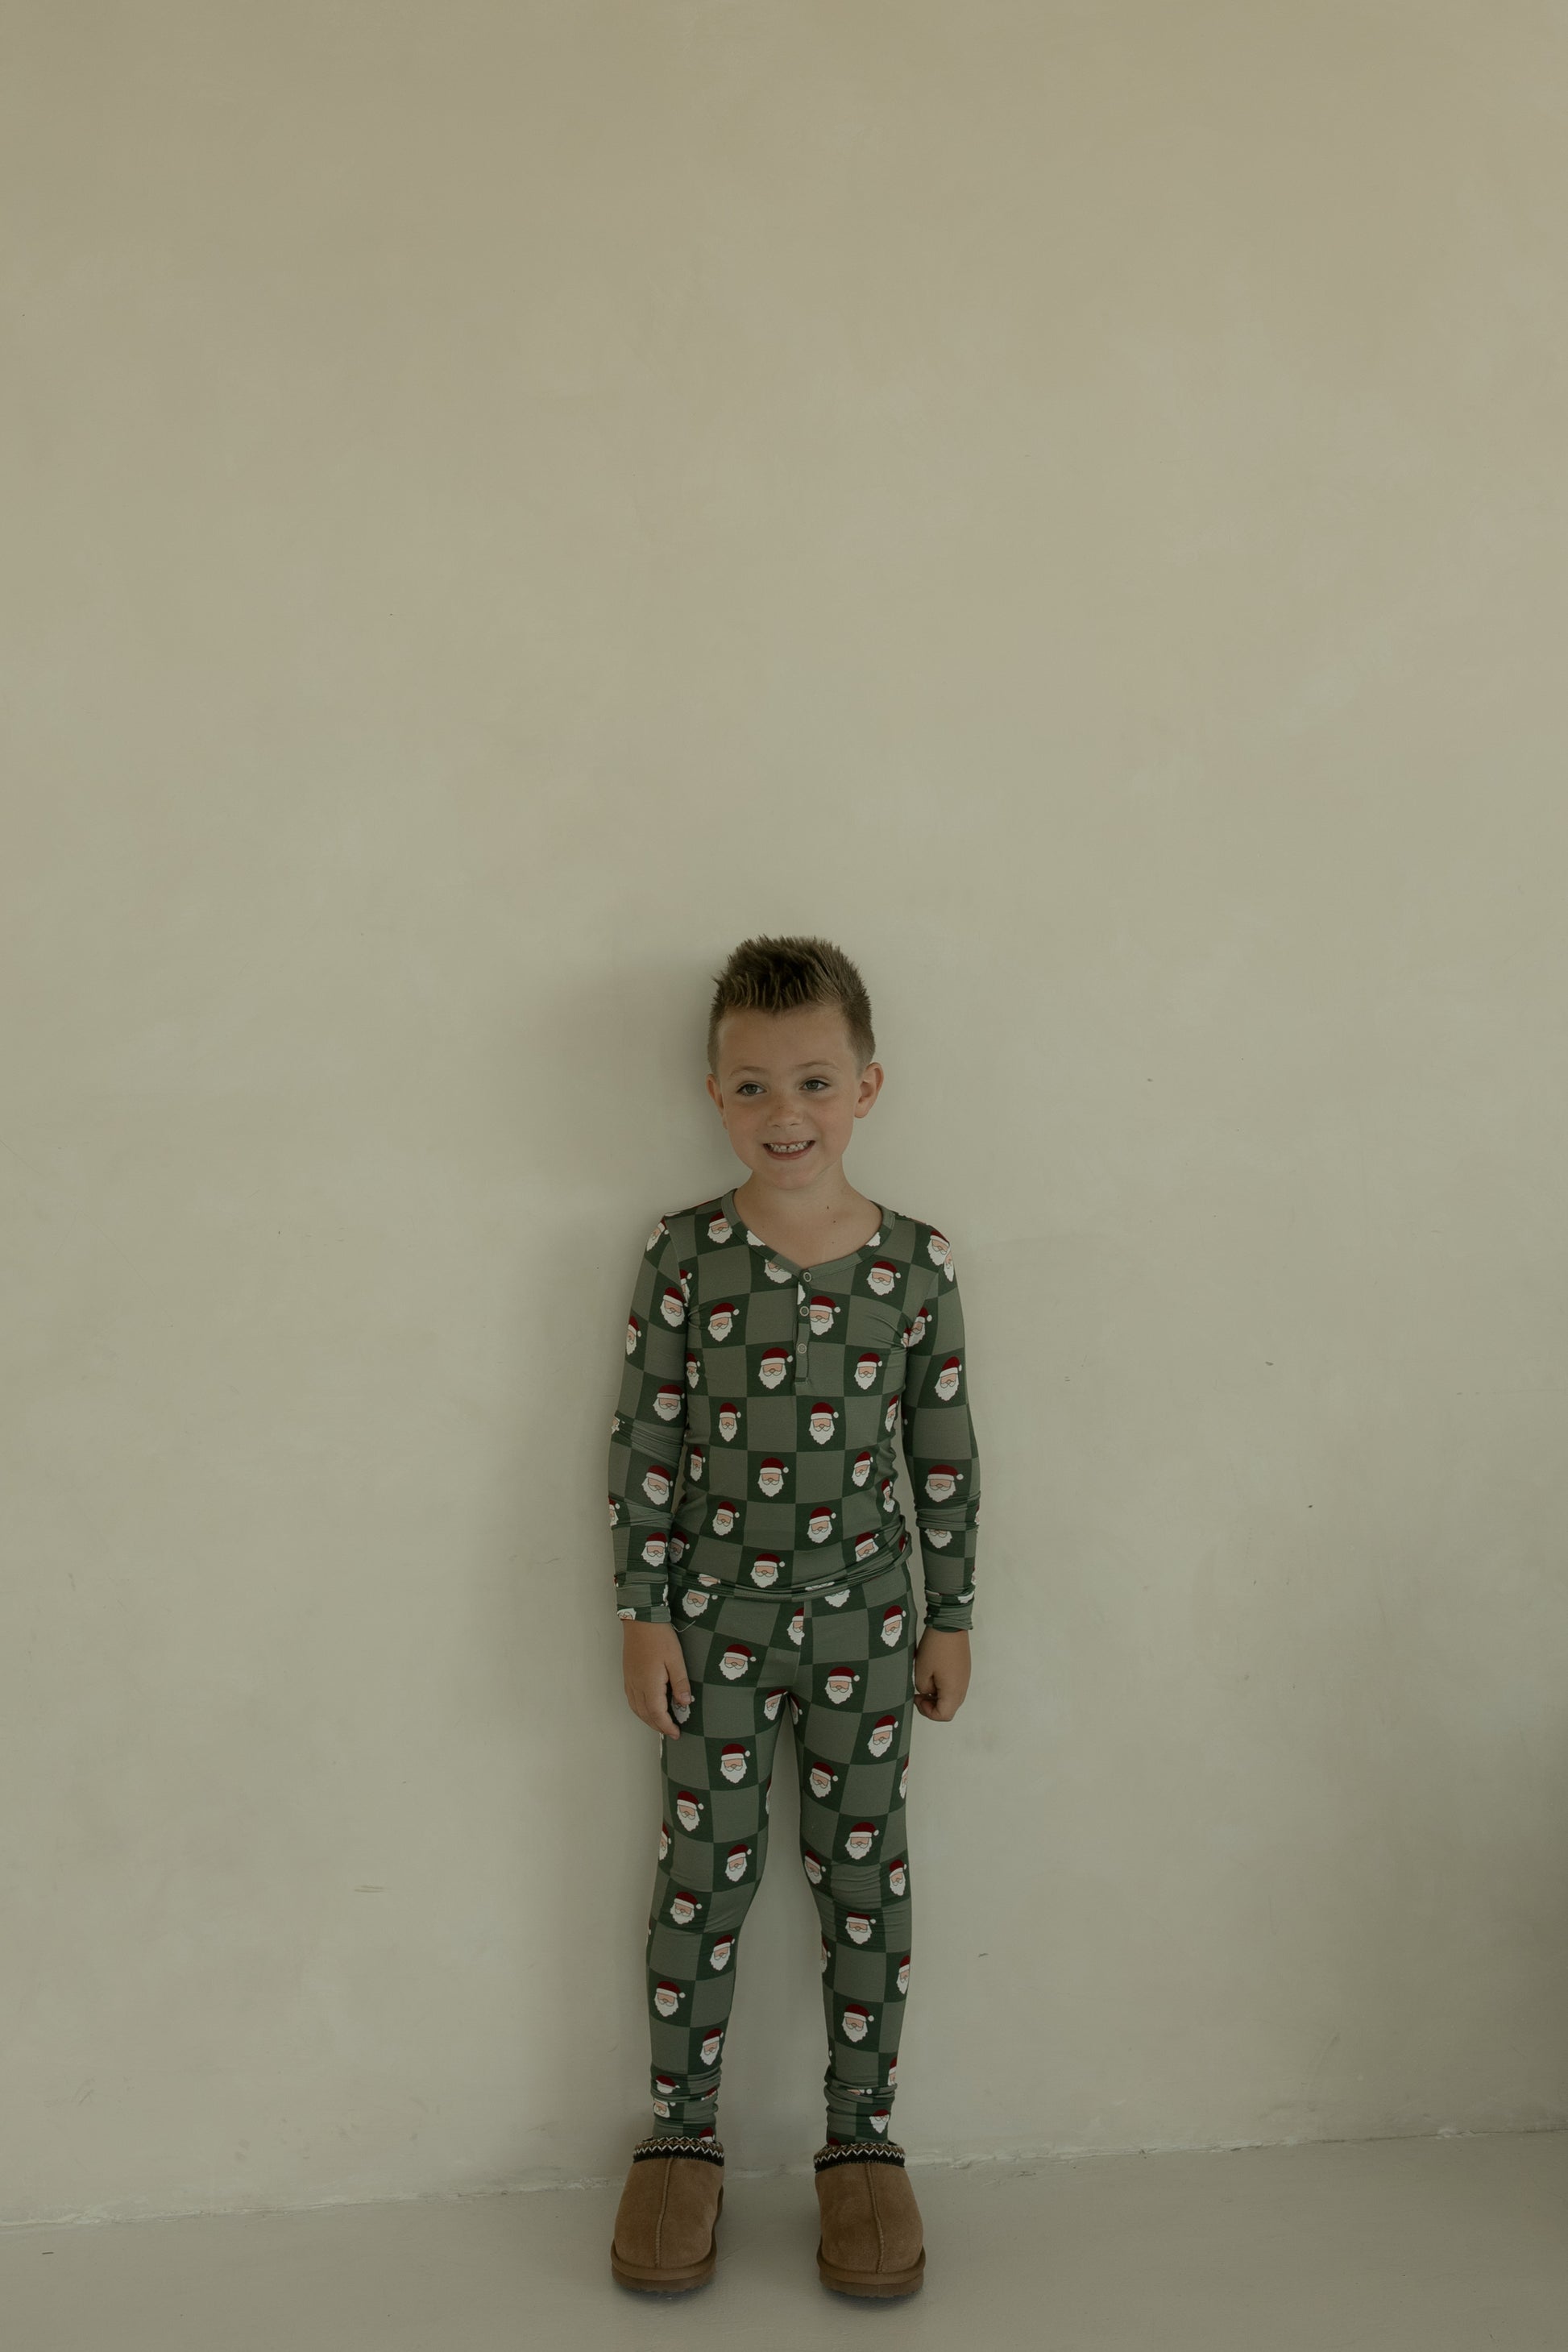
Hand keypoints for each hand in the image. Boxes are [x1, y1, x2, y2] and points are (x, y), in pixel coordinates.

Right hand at [622, 1621, 692, 1737]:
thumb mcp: (676, 1659)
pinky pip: (631, 1699)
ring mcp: (630, 1680)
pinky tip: (647, 1707)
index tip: (676, 1733)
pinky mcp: (628, 1674)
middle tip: (671, 1731)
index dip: (667, 1726)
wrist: (641, 1620)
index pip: (657, 1714)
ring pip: (636, 1708)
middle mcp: (636, 1685)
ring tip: (660, 1723)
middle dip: (658, 1726)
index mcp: (649, 1684)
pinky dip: (640, 1709)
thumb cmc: (659, 1637)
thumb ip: (680, 1683)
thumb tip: (684, 1703)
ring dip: (648, 1719)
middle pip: (645, 1714)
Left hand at [913, 1628, 969, 1721]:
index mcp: (953, 1691)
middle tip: (919, 1693)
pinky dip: (942, 1685)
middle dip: (932, 1704)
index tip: (917, 1698)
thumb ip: (923, 1688)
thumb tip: (928, 1691)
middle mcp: (963, 1687)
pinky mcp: (963, 1668)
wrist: (949, 1624)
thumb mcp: (921, 1671)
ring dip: (937, 1694)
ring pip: (951, 1696)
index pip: (944, 1715)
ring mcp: (965, 1677)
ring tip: (924, 1681)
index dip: (927, 1712)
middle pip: (949, 1707)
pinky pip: (954, 1684)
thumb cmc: (935, 1647)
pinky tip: (932, 1672)